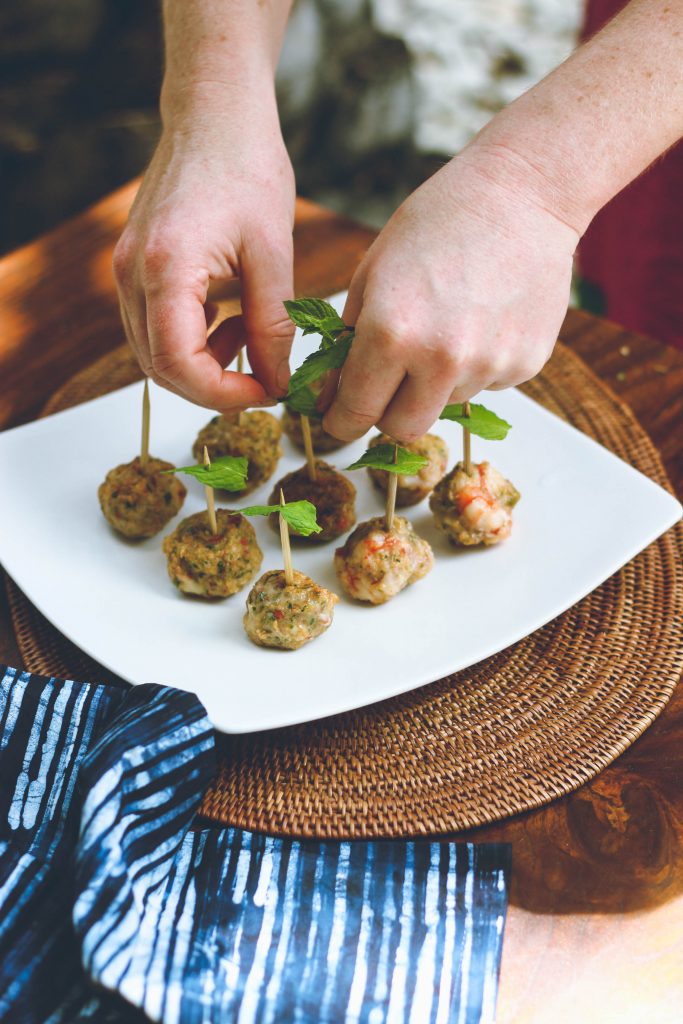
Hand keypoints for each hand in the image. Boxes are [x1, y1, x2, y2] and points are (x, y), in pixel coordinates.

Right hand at [113, 96, 295, 412]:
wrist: (215, 114)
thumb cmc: (249, 168)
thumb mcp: (274, 252)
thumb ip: (273, 325)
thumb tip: (277, 383)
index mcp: (166, 266)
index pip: (177, 363)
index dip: (222, 392)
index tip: (265, 393)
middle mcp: (131, 272)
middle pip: (159, 367)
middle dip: (214, 386)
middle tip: (264, 379)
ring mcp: (125, 269)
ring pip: (153, 352)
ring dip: (203, 364)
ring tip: (250, 336)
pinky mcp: (132, 266)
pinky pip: (154, 326)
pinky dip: (192, 340)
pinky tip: (230, 318)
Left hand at [322, 144, 579, 442]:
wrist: (523, 194)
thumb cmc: (438, 221)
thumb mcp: (372, 273)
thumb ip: (348, 341)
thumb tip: (332, 396)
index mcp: (391, 332)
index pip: (357, 412)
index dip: (342, 422)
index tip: (340, 421)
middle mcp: (441, 358)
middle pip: (403, 429)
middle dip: (386, 415)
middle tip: (385, 389)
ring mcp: (489, 365)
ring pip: (446, 404)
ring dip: (436, 381)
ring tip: (448, 322)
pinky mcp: (527, 364)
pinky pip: (487, 385)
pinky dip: (477, 365)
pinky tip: (482, 317)